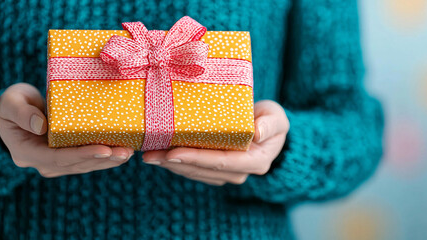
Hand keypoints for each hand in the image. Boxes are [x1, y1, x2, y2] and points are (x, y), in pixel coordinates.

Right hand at [0, 83, 133, 177]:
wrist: (17, 109)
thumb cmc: (13, 103)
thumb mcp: (11, 102)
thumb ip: (22, 113)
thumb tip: (42, 127)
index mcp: (26, 152)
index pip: (59, 158)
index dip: (83, 155)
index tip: (105, 150)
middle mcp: (42, 162)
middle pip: (77, 164)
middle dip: (103, 159)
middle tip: (126, 152)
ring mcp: (55, 163)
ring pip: (85, 165)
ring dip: (109, 161)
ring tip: (129, 153)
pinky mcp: (66, 157)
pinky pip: (87, 160)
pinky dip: (106, 157)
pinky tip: (123, 151)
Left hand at [142, 100, 288, 185]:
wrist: (266, 127)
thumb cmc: (271, 119)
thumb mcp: (276, 117)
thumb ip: (270, 124)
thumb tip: (256, 133)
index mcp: (256, 161)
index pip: (223, 162)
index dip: (197, 158)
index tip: (173, 153)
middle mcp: (241, 173)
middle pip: (204, 170)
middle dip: (175, 164)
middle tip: (150, 155)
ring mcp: (228, 175)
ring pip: (196, 173)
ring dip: (171, 166)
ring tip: (149, 154)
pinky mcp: (216, 172)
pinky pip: (194, 170)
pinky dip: (176, 164)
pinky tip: (159, 155)